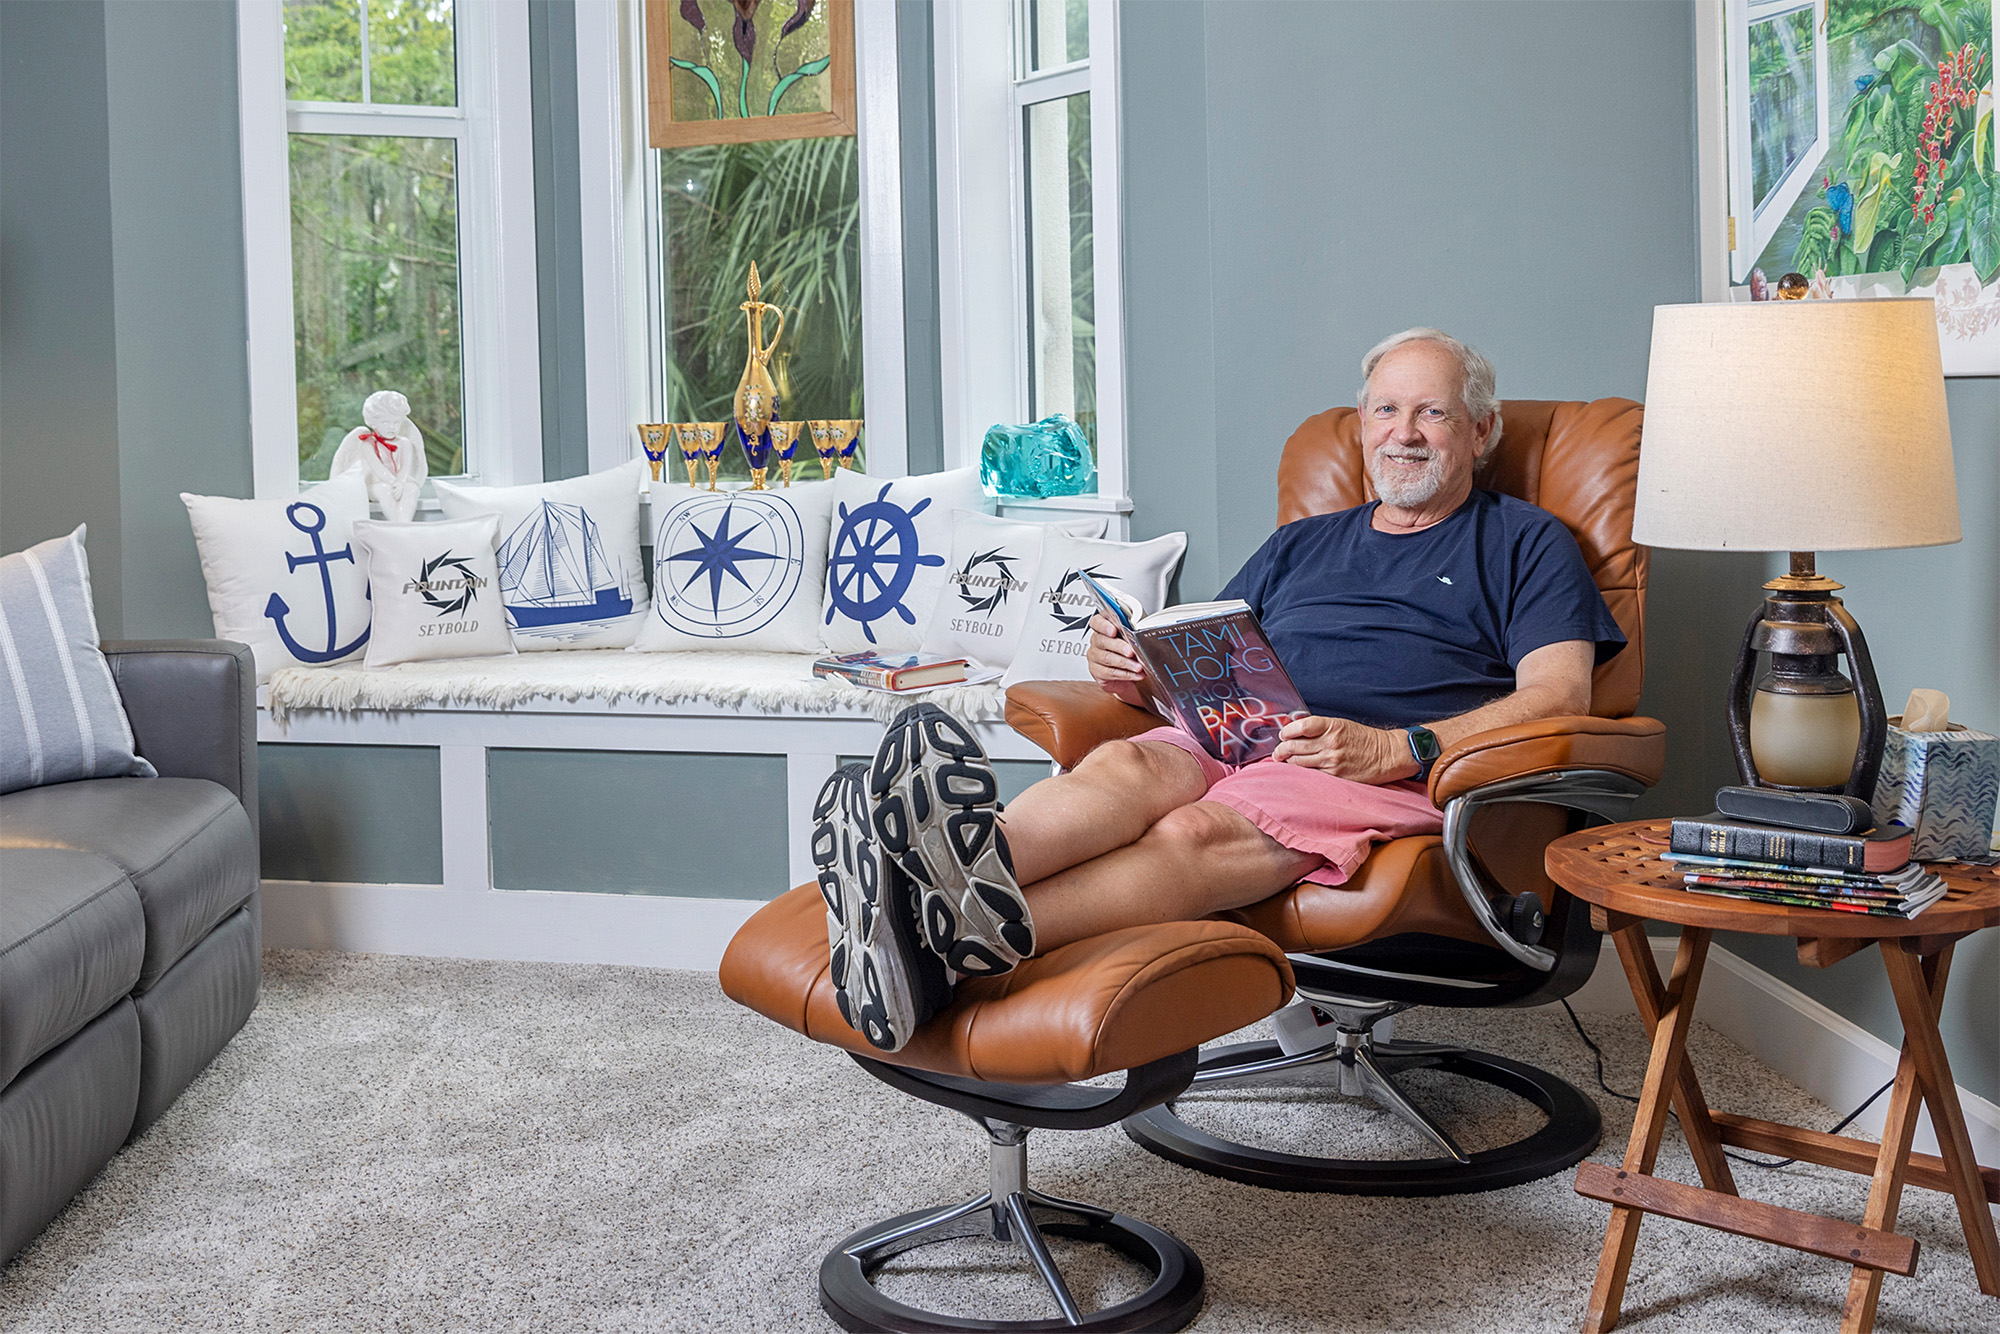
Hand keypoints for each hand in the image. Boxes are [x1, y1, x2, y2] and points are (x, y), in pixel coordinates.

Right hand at [1085, 614, 1143, 685]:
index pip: (1097, 622)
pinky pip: (1110, 672)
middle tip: (1131, 651)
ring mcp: (1095, 656)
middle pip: (1103, 641)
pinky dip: (1125, 674)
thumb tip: (1139, 636)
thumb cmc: (1128, 652)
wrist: (1127, 674)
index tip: (1114, 631)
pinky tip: (1135, 674)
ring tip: (1138, 666)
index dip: (1104, 626)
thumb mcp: (1131, 640)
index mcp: (1103, 628)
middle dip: (1119, 646)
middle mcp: (1097, 641)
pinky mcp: (1097, 671)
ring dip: (1125, 663)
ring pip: (1107, 658)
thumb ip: (1131, 635)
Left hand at [1273, 715, 1418, 783]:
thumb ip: (1320, 729)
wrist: (1387, 755)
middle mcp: (1331, 742)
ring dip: (1288, 761)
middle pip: (1295, 745)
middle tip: (1278, 752)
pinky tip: (1299, 769)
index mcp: (1332, 726)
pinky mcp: (1335, 775)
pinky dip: (1303, 771)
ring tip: (1284, 761)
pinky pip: (1312, 773)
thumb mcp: (1342, 725)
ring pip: (1300, 761)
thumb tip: (1295, 732)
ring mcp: (1332, 760)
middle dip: (1282, 749)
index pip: (1301, 726)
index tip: (1283, 734)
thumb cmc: (1363, 739)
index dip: (1287, 731)